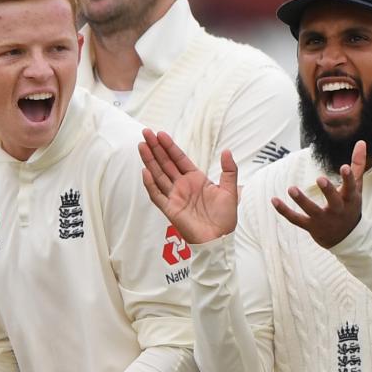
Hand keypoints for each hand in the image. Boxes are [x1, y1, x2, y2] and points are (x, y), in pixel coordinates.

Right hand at [140, 129, 237, 244]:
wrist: (220, 238)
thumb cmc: (225, 217)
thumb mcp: (230, 190)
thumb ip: (229, 170)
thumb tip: (227, 151)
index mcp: (195, 179)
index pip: (179, 159)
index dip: (170, 147)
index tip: (161, 134)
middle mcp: (182, 186)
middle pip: (165, 163)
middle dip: (156, 148)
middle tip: (146, 133)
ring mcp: (175, 197)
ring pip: (159, 175)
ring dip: (150, 160)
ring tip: (141, 145)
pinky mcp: (170, 209)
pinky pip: (157, 195)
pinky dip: (150, 184)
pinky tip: (146, 171)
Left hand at [272, 160, 364, 249]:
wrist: (346, 238)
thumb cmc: (350, 206)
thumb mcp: (356, 188)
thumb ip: (357, 165)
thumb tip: (361, 141)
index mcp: (349, 199)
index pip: (351, 188)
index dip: (348, 178)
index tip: (344, 167)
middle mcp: (337, 210)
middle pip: (333, 201)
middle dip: (328, 191)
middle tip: (320, 178)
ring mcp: (323, 220)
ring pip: (312, 211)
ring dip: (302, 201)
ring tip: (291, 189)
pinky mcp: (311, 226)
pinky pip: (296, 219)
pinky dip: (284, 211)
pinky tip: (274, 200)